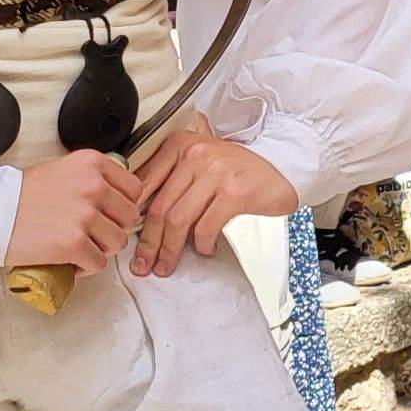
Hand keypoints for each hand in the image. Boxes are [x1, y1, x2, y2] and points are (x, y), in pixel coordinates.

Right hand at [8, 149, 142, 273]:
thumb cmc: (21, 194)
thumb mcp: (63, 171)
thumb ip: (92, 181)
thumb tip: (118, 203)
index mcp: (93, 164)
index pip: (135, 189)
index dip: (123, 205)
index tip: (108, 214)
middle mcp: (93, 186)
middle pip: (129, 217)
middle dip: (113, 229)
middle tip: (91, 234)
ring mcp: (85, 215)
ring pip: (117, 243)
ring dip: (100, 249)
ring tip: (79, 248)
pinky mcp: (74, 243)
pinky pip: (98, 263)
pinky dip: (84, 268)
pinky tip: (68, 262)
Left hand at [130, 119, 299, 278]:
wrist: (282, 162)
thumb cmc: (236, 167)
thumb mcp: (200, 161)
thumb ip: (171, 178)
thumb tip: (139, 214)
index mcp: (180, 145)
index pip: (145, 184)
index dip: (132, 216)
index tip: (128, 238)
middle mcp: (195, 154)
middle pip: (159, 207)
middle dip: (148, 242)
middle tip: (142, 264)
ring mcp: (215, 172)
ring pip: (178, 220)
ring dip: (170, 250)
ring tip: (166, 266)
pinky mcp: (234, 192)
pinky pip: (206, 227)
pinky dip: (202, 244)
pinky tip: (205, 250)